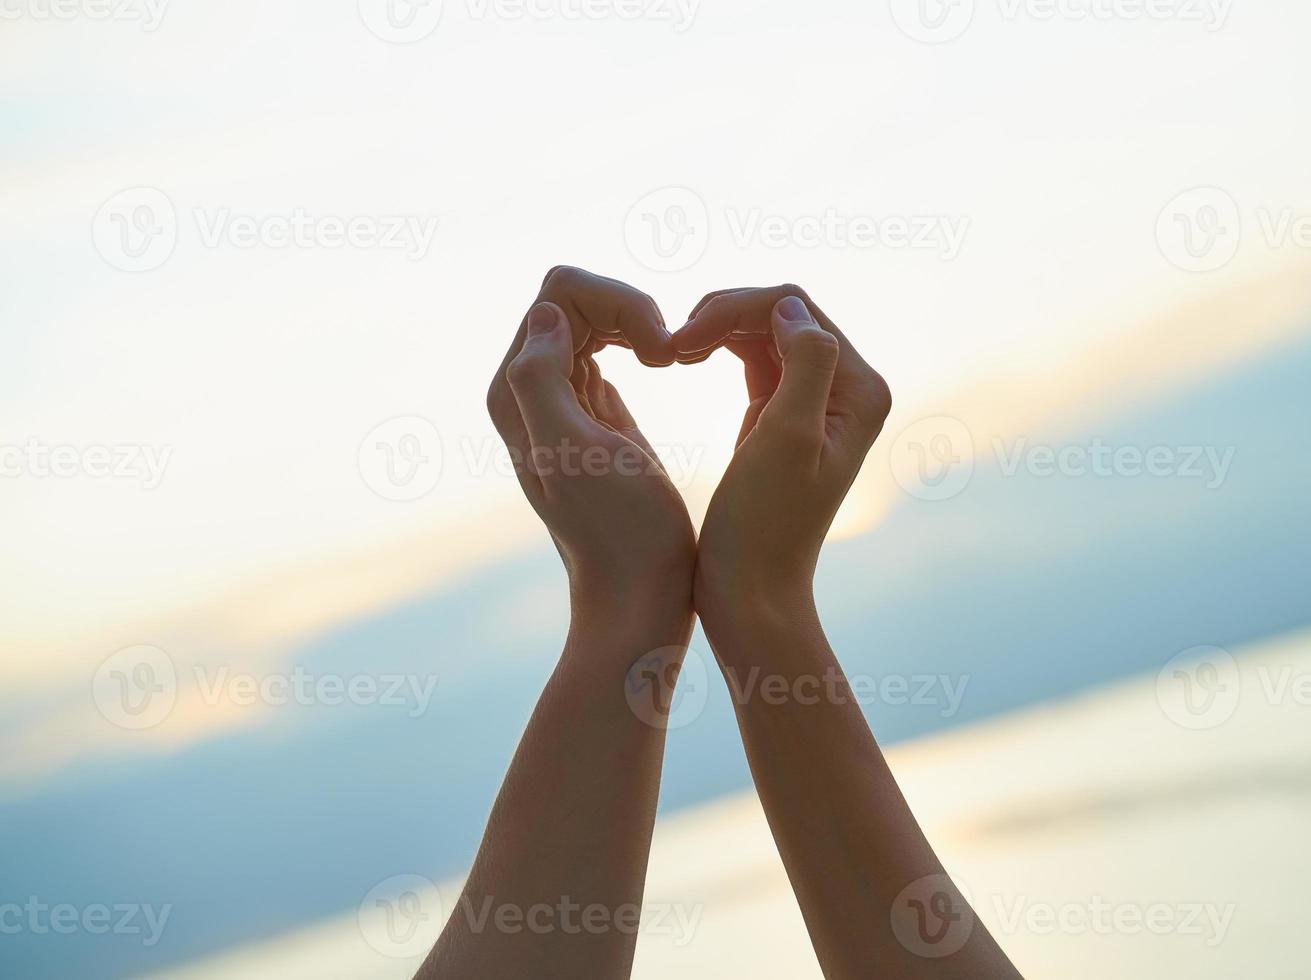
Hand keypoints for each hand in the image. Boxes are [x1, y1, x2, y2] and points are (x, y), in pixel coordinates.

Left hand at [487, 267, 695, 611]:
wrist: (640, 594)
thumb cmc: (620, 532)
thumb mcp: (577, 453)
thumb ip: (542, 378)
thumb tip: (551, 316)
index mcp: (518, 391)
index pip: (560, 294)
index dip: (618, 303)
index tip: (659, 351)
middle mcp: (531, 390)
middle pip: (577, 298)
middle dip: (631, 308)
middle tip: (671, 354)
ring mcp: (564, 401)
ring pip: (595, 319)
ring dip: (640, 324)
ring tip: (672, 359)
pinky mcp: (596, 414)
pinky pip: (610, 348)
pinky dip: (642, 342)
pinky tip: (668, 367)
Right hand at [672, 285, 891, 625]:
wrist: (750, 590)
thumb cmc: (764, 524)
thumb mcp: (789, 437)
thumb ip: (805, 363)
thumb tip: (791, 308)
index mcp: (859, 390)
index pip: (796, 308)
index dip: (735, 307)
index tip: (682, 338)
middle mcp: (847, 389)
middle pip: (782, 313)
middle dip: (724, 314)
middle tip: (672, 344)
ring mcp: (815, 402)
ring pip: (764, 332)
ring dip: (717, 329)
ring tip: (674, 351)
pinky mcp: (782, 416)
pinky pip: (754, 359)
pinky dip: (719, 349)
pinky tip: (686, 359)